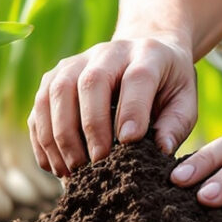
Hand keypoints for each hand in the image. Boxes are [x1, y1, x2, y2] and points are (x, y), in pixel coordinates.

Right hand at [30, 34, 199, 176]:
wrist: (142, 51)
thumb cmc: (166, 84)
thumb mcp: (184, 100)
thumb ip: (175, 125)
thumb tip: (158, 150)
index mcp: (147, 55)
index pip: (137, 78)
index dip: (132, 110)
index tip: (129, 143)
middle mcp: (107, 52)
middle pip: (90, 82)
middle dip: (92, 127)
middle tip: (98, 163)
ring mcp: (74, 62)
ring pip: (56, 92)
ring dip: (60, 136)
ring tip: (73, 171)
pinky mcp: (53, 77)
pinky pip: (38, 107)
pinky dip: (42, 139)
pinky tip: (56, 166)